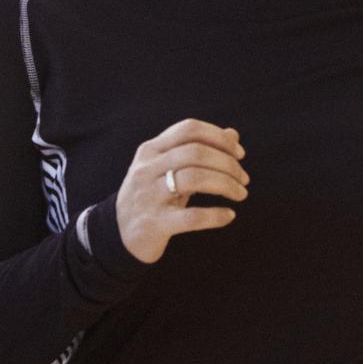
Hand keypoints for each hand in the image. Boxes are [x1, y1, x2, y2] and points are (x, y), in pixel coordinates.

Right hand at [112, 119, 246, 263]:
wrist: (118, 234)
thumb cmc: (151, 195)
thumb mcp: (167, 167)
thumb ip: (198, 148)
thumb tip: (233, 135)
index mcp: (150, 150)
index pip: (189, 130)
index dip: (219, 138)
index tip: (239, 154)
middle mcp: (147, 169)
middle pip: (196, 153)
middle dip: (228, 164)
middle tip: (243, 179)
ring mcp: (149, 196)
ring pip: (195, 179)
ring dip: (226, 185)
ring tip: (240, 194)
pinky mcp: (155, 224)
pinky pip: (192, 217)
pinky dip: (216, 215)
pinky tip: (229, 215)